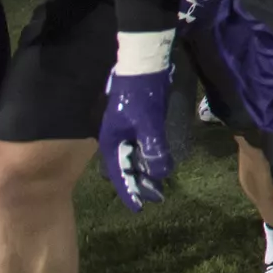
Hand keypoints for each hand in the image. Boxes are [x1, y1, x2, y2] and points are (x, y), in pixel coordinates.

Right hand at [100, 68, 173, 211]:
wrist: (143, 64)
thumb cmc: (141, 94)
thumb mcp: (148, 123)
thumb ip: (153, 148)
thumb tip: (160, 173)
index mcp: (112, 141)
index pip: (119, 173)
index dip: (129, 190)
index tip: (139, 207)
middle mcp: (116, 139)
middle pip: (127, 167)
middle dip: (140, 183)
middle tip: (157, 197)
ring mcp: (126, 130)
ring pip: (135, 158)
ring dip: (146, 171)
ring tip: (160, 185)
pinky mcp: (137, 122)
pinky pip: (142, 147)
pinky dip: (150, 157)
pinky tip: (160, 162)